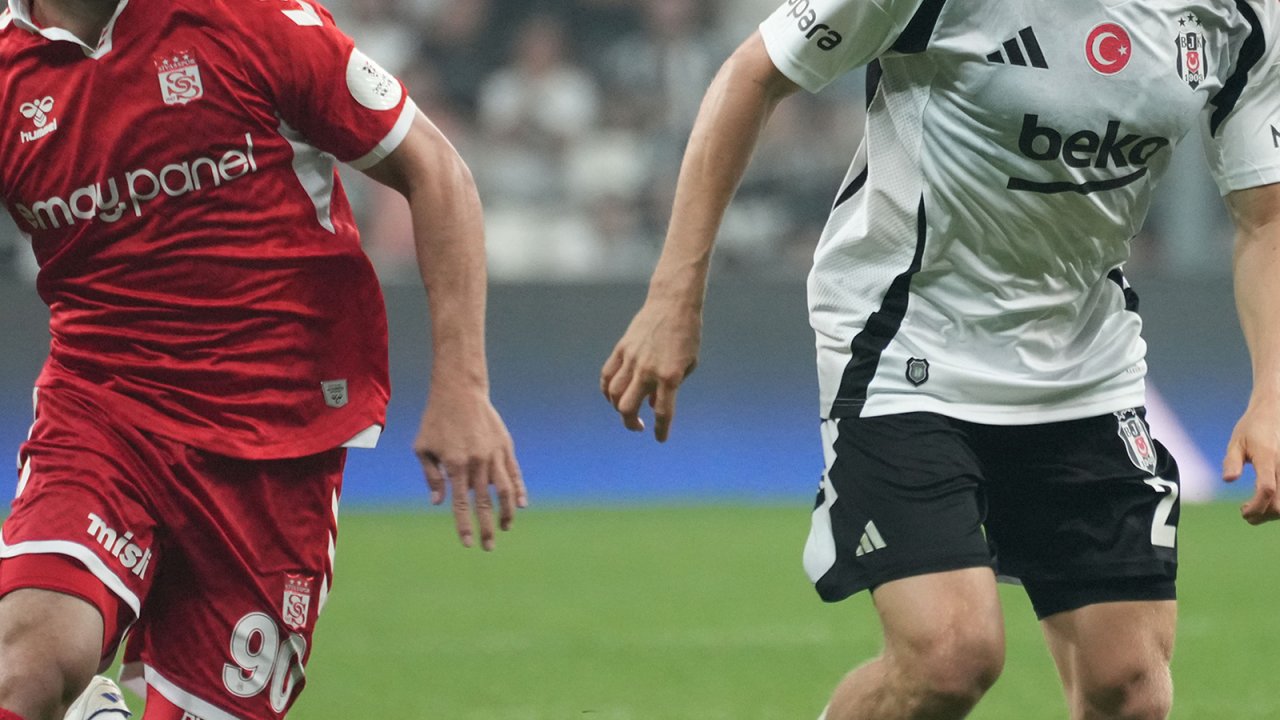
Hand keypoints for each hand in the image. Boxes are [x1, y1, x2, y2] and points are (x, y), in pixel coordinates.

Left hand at [415, 388, 526, 549]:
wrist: (459, 391)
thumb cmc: (436, 420)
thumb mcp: (423, 447)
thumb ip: (432, 476)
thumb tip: (439, 502)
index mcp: (455, 465)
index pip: (461, 504)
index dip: (464, 526)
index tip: (467, 544)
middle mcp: (477, 462)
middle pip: (486, 503)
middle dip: (487, 528)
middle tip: (489, 547)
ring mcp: (494, 454)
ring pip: (505, 490)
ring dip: (506, 512)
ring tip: (506, 527)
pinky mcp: (505, 446)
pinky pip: (514, 473)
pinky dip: (519, 490)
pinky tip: (521, 504)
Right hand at [601, 298, 701, 441]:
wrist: (673, 304)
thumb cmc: (687, 335)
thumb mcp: (688, 364)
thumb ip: (671, 387)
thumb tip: (652, 404)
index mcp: (670, 376)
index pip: (663, 413)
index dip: (661, 430)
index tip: (659, 438)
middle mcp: (648, 370)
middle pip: (628, 407)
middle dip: (630, 423)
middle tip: (637, 425)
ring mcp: (632, 359)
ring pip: (614, 393)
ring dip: (617, 407)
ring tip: (626, 410)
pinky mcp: (622, 349)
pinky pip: (607, 375)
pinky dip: (607, 390)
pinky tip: (612, 396)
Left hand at [1222, 397, 1279, 523]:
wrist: (1275, 412)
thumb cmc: (1252, 427)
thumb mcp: (1237, 441)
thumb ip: (1232, 461)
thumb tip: (1228, 480)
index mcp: (1267, 458)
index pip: (1266, 489)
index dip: (1256, 506)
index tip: (1242, 511)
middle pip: (1279, 504)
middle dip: (1262, 515)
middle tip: (1245, 513)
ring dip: (1272, 512)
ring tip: (1254, 508)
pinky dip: (1279, 504)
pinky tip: (1266, 499)